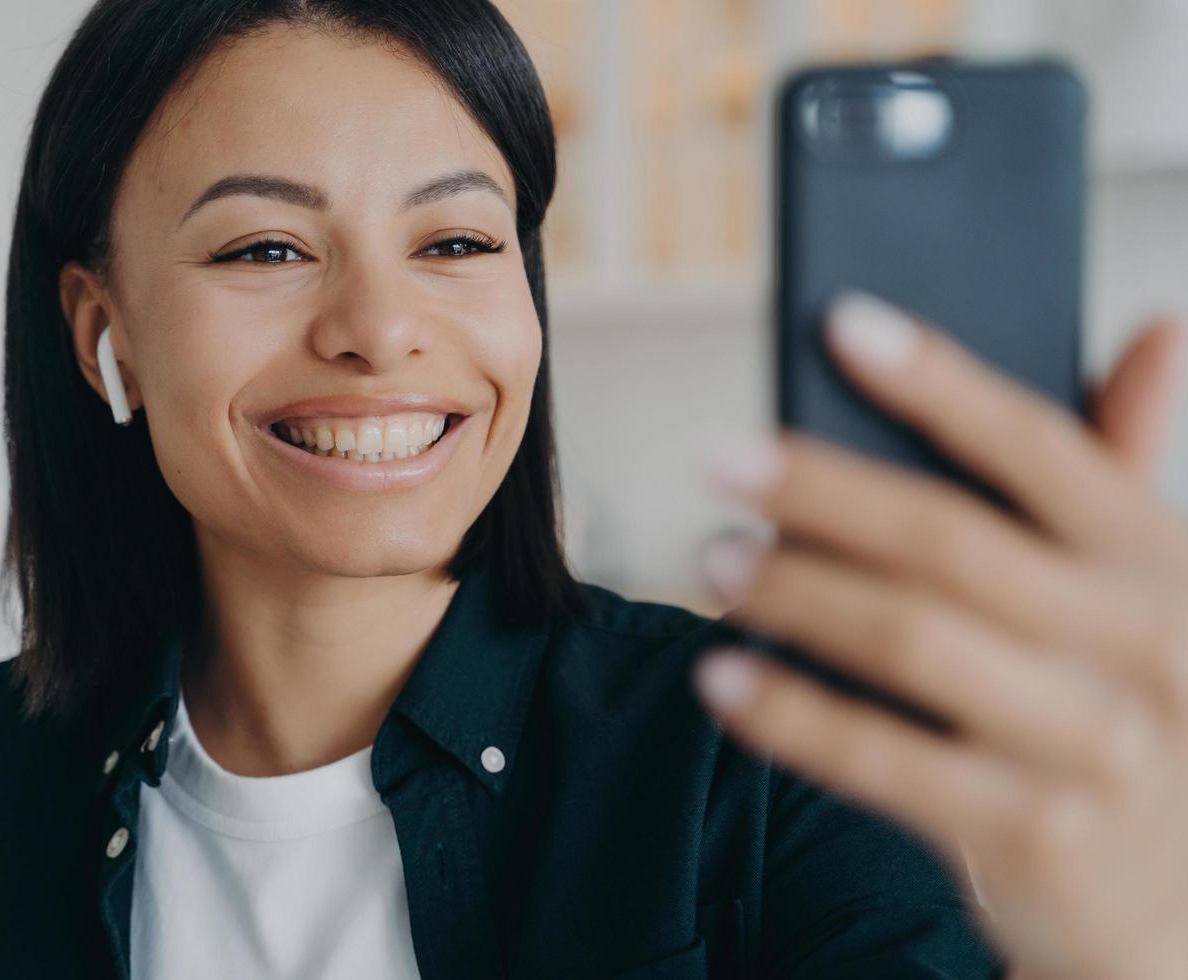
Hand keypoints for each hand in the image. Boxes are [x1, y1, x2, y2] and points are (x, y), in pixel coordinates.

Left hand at [690, 291, 1187, 979]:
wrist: (1180, 909)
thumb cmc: (1137, 712)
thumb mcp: (1155, 594)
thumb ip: (1126, 470)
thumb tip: (1159, 330)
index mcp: (1164, 564)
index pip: (1044, 449)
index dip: (941, 382)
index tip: (843, 325)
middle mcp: (1141, 649)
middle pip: (951, 542)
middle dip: (823, 490)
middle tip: (722, 458)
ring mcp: (1091, 749)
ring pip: (909, 643)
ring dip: (794, 592)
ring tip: (713, 560)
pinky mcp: (1031, 833)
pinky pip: (879, 760)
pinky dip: (788, 714)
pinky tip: (721, 676)